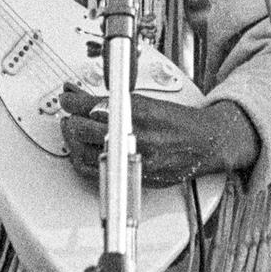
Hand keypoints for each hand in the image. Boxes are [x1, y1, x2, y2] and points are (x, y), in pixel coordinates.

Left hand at [58, 87, 259, 186]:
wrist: (203, 143)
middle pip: (82, 129)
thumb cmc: (177, 122)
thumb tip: (81, 96)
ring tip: (73, 132)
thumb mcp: (145, 101)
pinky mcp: (133, 175)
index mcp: (136, 112)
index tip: (67, 99)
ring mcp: (132, 158)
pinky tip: (82, 151)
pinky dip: (82, 160)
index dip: (72, 102)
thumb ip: (112, 101)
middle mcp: (134, 135)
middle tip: (68, 114)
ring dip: (73, 141)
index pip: (90, 106)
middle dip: (70, 120)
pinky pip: (95, 171)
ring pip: (84, 152)